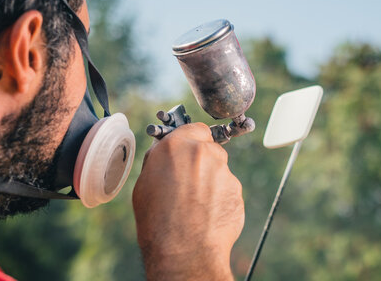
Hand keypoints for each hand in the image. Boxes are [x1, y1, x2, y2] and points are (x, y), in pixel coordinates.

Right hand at [132, 123, 244, 280]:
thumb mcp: (144, 185)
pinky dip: (221, 197)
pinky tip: (208, 213)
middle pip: (208, 148)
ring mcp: (223, 170)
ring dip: (211, 179)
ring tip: (197, 204)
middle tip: (189, 183)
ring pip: (219, 168)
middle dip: (202, 161)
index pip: (193, 129)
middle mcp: (202, 153)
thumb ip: (159, 161)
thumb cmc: (158, 222)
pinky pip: (228, 187)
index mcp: (176, 146)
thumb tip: (164, 153)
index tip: (189, 151)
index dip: (191, 141)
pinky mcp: (236, 189)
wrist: (185, 252)